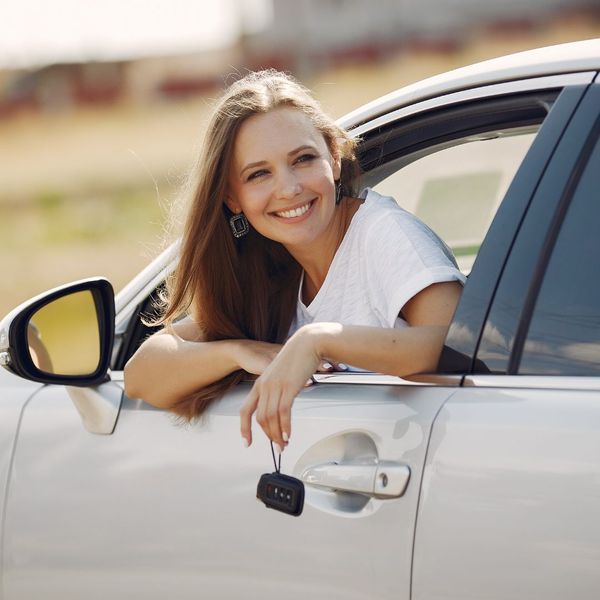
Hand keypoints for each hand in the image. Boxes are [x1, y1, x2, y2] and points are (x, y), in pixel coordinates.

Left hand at [240, 325, 323, 449]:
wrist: (307, 343)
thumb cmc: (297, 357)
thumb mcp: (281, 375)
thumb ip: (278, 389)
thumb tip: (281, 407)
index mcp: (260, 383)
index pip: (245, 410)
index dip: (244, 428)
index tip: (247, 442)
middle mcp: (264, 386)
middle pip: (260, 418)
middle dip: (268, 436)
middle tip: (278, 446)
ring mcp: (275, 386)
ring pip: (270, 418)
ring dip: (277, 435)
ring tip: (284, 444)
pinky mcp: (288, 387)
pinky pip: (283, 412)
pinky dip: (285, 426)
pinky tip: (288, 434)